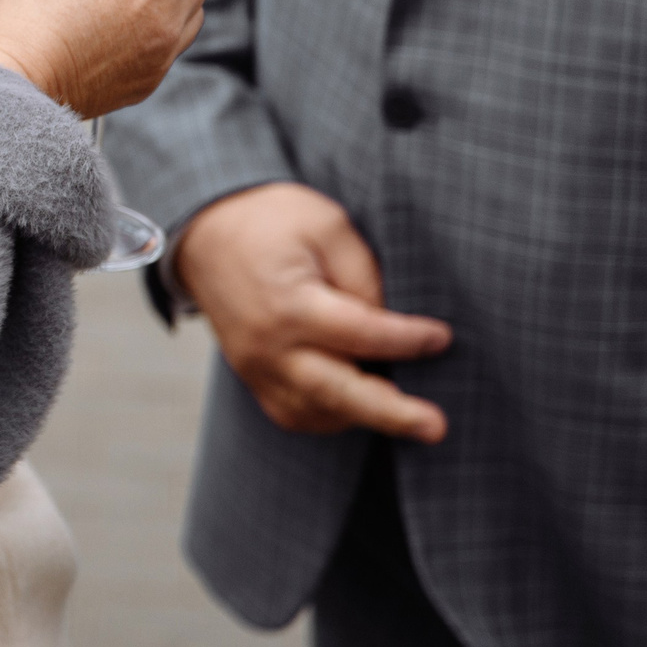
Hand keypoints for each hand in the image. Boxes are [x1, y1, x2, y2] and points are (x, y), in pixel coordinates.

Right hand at [170, 182, 451, 441]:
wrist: (205, 231)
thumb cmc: (271, 220)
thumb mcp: (327, 225)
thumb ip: (364, 276)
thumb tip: (393, 326)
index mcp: (289, 304)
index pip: (360, 334)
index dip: (408, 340)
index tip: (442, 338)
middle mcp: (268, 346)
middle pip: (337, 392)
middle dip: (392, 414)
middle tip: (436, 427)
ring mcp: (255, 367)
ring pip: (316, 412)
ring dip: (363, 416)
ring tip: (407, 413)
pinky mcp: (251, 376)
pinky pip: (294, 413)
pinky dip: (330, 415)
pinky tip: (360, 404)